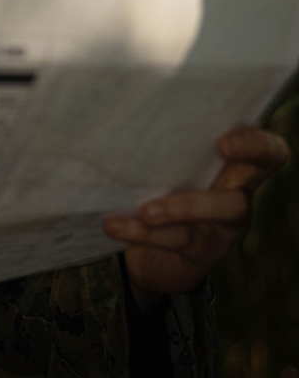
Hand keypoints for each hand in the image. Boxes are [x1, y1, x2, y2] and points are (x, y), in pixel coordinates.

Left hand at [102, 126, 288, 301]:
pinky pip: (180, 239)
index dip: (255, 138)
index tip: (225, 137)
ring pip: (225, 207)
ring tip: (147, 211)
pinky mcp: (205, 252)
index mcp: (229, 164)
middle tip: (222, 145)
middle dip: (249, 151)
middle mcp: (238, 190)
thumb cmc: (153, 197)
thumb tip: (118, 117)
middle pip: (263, 165)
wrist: (146, 261)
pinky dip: (144, 232)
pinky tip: (115, 225)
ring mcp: (226, 224)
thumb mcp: (158, 171)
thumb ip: (157, 148)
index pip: (262, 143)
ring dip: (184, 206)